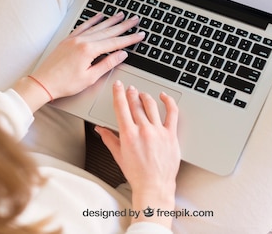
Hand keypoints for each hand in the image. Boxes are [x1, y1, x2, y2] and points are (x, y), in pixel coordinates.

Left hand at [14, 12, 143, 110]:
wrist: (43, 82)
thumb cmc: (65, 83)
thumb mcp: (90, 77)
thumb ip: (107, 64)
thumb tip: (121, 55)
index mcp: (89, 50)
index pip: (115, 43)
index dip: (129, 39)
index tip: (140, 35)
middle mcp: (82, 41)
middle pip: (108, 31)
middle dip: (123, 26)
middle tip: (135, 20)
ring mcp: (74, 38)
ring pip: (97, 27)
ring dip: (111, 21)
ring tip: (121, 15)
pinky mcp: (68, 39)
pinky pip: (83, 26)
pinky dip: (92, 20)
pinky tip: (99, 16)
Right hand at [97, 81, 179, 228]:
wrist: (154, 186)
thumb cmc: (137, 174)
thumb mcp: (119, 156)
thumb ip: (109, 139)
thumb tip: (100, 129)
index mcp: (128, 135)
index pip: (121, 107)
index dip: (118, 93)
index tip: (118, 85)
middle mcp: (143, 130)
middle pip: (135, 104)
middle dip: (131, 93)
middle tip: (130, 88)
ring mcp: (158, 131)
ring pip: (151, 105)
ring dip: (145, 96)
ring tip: (142, 94)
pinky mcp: (171, 134)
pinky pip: (172, 113)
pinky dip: (168, 102)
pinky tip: (164, 97)